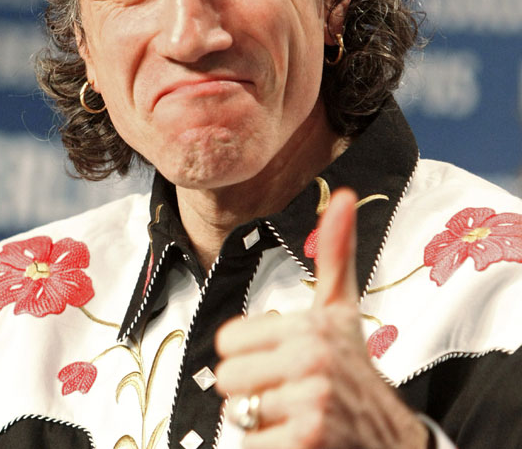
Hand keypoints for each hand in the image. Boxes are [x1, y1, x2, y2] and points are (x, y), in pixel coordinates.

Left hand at [215, 187, 428, 448]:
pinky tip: (299, 442)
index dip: (251, 354)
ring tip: (296, 416)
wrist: (390, 439)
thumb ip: (336, 252)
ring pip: (236, 414)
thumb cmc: (352, 369)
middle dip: (253, 390)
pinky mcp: (306, 443)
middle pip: (227, 377)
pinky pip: (248, 447)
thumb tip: (341, 195)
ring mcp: (311, 405)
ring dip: (260, 423)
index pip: (228, 339)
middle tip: (290, 392)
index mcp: (312, 326)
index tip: (284, 359)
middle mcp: (312, 362)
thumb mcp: (341, 310)